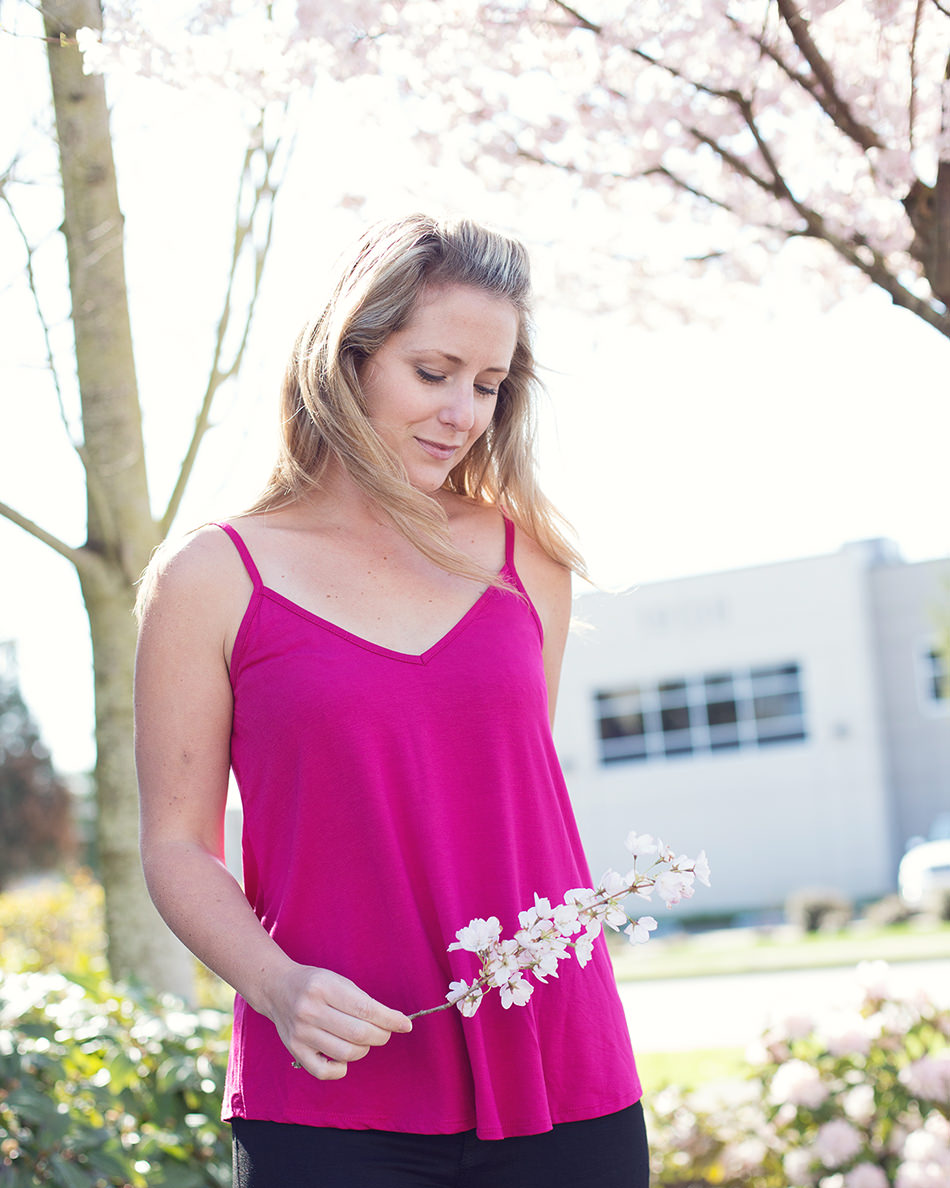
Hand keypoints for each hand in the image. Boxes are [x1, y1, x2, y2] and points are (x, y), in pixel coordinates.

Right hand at [269, 964, 412, 1079]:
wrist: (277, 988)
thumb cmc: (315, 984)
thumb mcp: (338, 981)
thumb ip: (363, 1001)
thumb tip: (394, 1022)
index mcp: (323, 988)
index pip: (365, 1009)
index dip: (389, 1019)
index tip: (405, 1024)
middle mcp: (309, 1011)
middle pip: (358, 1034)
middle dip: (380, 1035)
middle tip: (384, 1032)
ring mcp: (300, 1033)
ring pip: (346, 1053)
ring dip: (364, 1049)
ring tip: (363, 1039)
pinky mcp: (295, 1050)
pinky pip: (325, 1072)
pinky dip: (342, 1069)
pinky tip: (344, 1057)